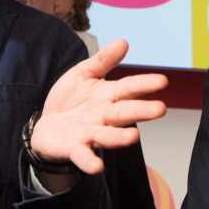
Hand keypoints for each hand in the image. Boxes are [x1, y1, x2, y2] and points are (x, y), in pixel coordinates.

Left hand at [31, 39, 167, 176]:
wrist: (46, 126)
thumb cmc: (69, 100)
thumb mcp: (83, 74)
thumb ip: (103, 60)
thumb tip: (124, 41)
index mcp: (108, 96)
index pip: (128, 88)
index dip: (144, 85)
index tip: (162, 81)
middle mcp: (104, 116)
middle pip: (124, 113)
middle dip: (141, 111)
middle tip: (160, 109)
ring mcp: (90, 133)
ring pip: (108, 135)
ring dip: (119, 137)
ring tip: (133, 137)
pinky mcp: (75, 148)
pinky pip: (83, 156)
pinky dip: (90, 161)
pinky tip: (97, 167)